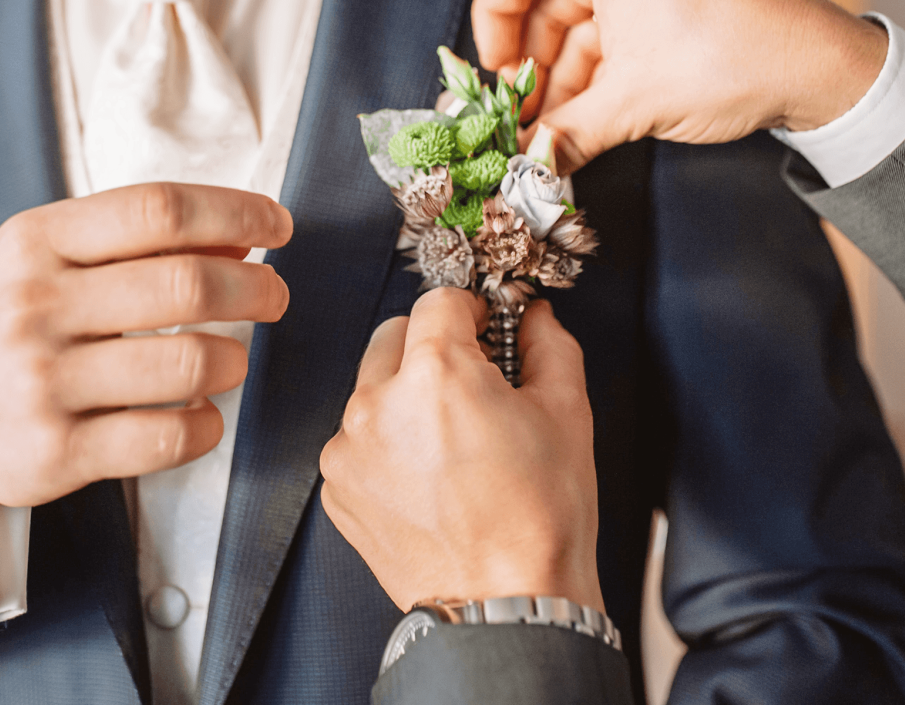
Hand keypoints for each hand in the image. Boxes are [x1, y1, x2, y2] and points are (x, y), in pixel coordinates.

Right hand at [0, 183, 291, 514]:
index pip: (157, 211)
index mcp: (36, 241)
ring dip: (233, 360)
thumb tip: (243, 234)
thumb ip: (139, 242)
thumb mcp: (52, 259)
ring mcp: (43, 383)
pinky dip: (205, 426)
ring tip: (231, 360)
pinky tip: (202, 414)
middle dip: (254, 288)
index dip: (234, 212)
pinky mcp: (56, 453)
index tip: (277, 225)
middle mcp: (34, 306)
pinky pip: (165, 438)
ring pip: (187, 365)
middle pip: (185, 284)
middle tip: (274, 296)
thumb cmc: (11, 323)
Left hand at [319, 289, 601, 611]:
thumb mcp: (566, 413)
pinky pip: (358, 441)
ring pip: (372, 389)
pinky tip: (429, 477)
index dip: (471, 310)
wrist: (507, 603)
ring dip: (406, 396)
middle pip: (395, 336)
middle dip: (432, 345)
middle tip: (470, 380)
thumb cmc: (540, 518)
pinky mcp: (337, 487)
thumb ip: (548, 345)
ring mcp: (349, 448)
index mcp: (435, 374)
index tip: (485, 328)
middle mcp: (378, 403)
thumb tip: (535, 318)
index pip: (439, 302)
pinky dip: (387, 445)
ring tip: (451, 441)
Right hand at [472, 0, 888, 170]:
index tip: (495, 77)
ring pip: (579, 21)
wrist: (821, 66)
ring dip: (562, 75)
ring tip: (552, 131)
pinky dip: (596, 70)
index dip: (490, 23)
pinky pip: (614, 28)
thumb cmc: (729, 62)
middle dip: (529, 62)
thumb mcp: (634, 104)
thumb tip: (528, 167)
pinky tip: (586, 118)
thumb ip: (568, 135)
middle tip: (521, 117)